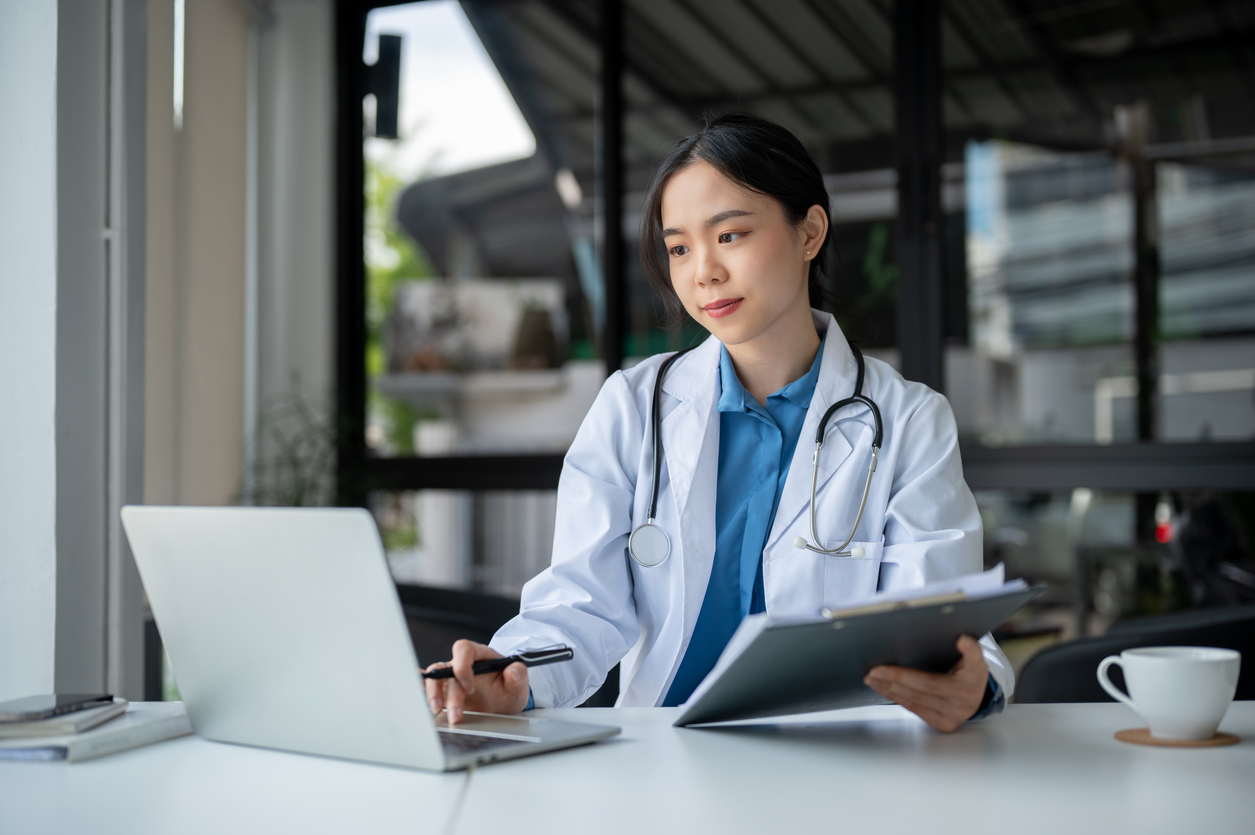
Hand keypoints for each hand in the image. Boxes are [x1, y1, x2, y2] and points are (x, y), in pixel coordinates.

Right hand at [424, 639, 529, 723]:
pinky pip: (430, 686)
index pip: (464, 649)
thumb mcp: (519, 685)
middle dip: (449, 693)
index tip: (469, 687)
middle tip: (457, 714)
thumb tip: (513, 670)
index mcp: (480, 655)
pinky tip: (414, 693)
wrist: (505, 704)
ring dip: (434, 694)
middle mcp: (463, 664)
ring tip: (438, 711)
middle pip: (448, 669)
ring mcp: (453, 678)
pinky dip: (421, 688)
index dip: (462, 665)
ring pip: (435, 677)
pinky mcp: (446, 691)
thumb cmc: (510, 689)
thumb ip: (519, 676)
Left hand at [863, 634, 988, 732]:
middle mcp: (965, 700)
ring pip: (916, 700)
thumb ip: (970, 649)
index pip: (970, 662)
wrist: (974, 699)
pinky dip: (895, 697)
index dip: (968, 652)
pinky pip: (914, 709)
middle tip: (876, 671)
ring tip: (873, 678)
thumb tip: (963, 639)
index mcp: (975, 678)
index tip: (962, 640)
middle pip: (927, 687)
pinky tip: (882, 688)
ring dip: (890, 688)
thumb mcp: (974, 660)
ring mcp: (952, 715)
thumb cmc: (968, 675)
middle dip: (898, 678)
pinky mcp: (941, 723)